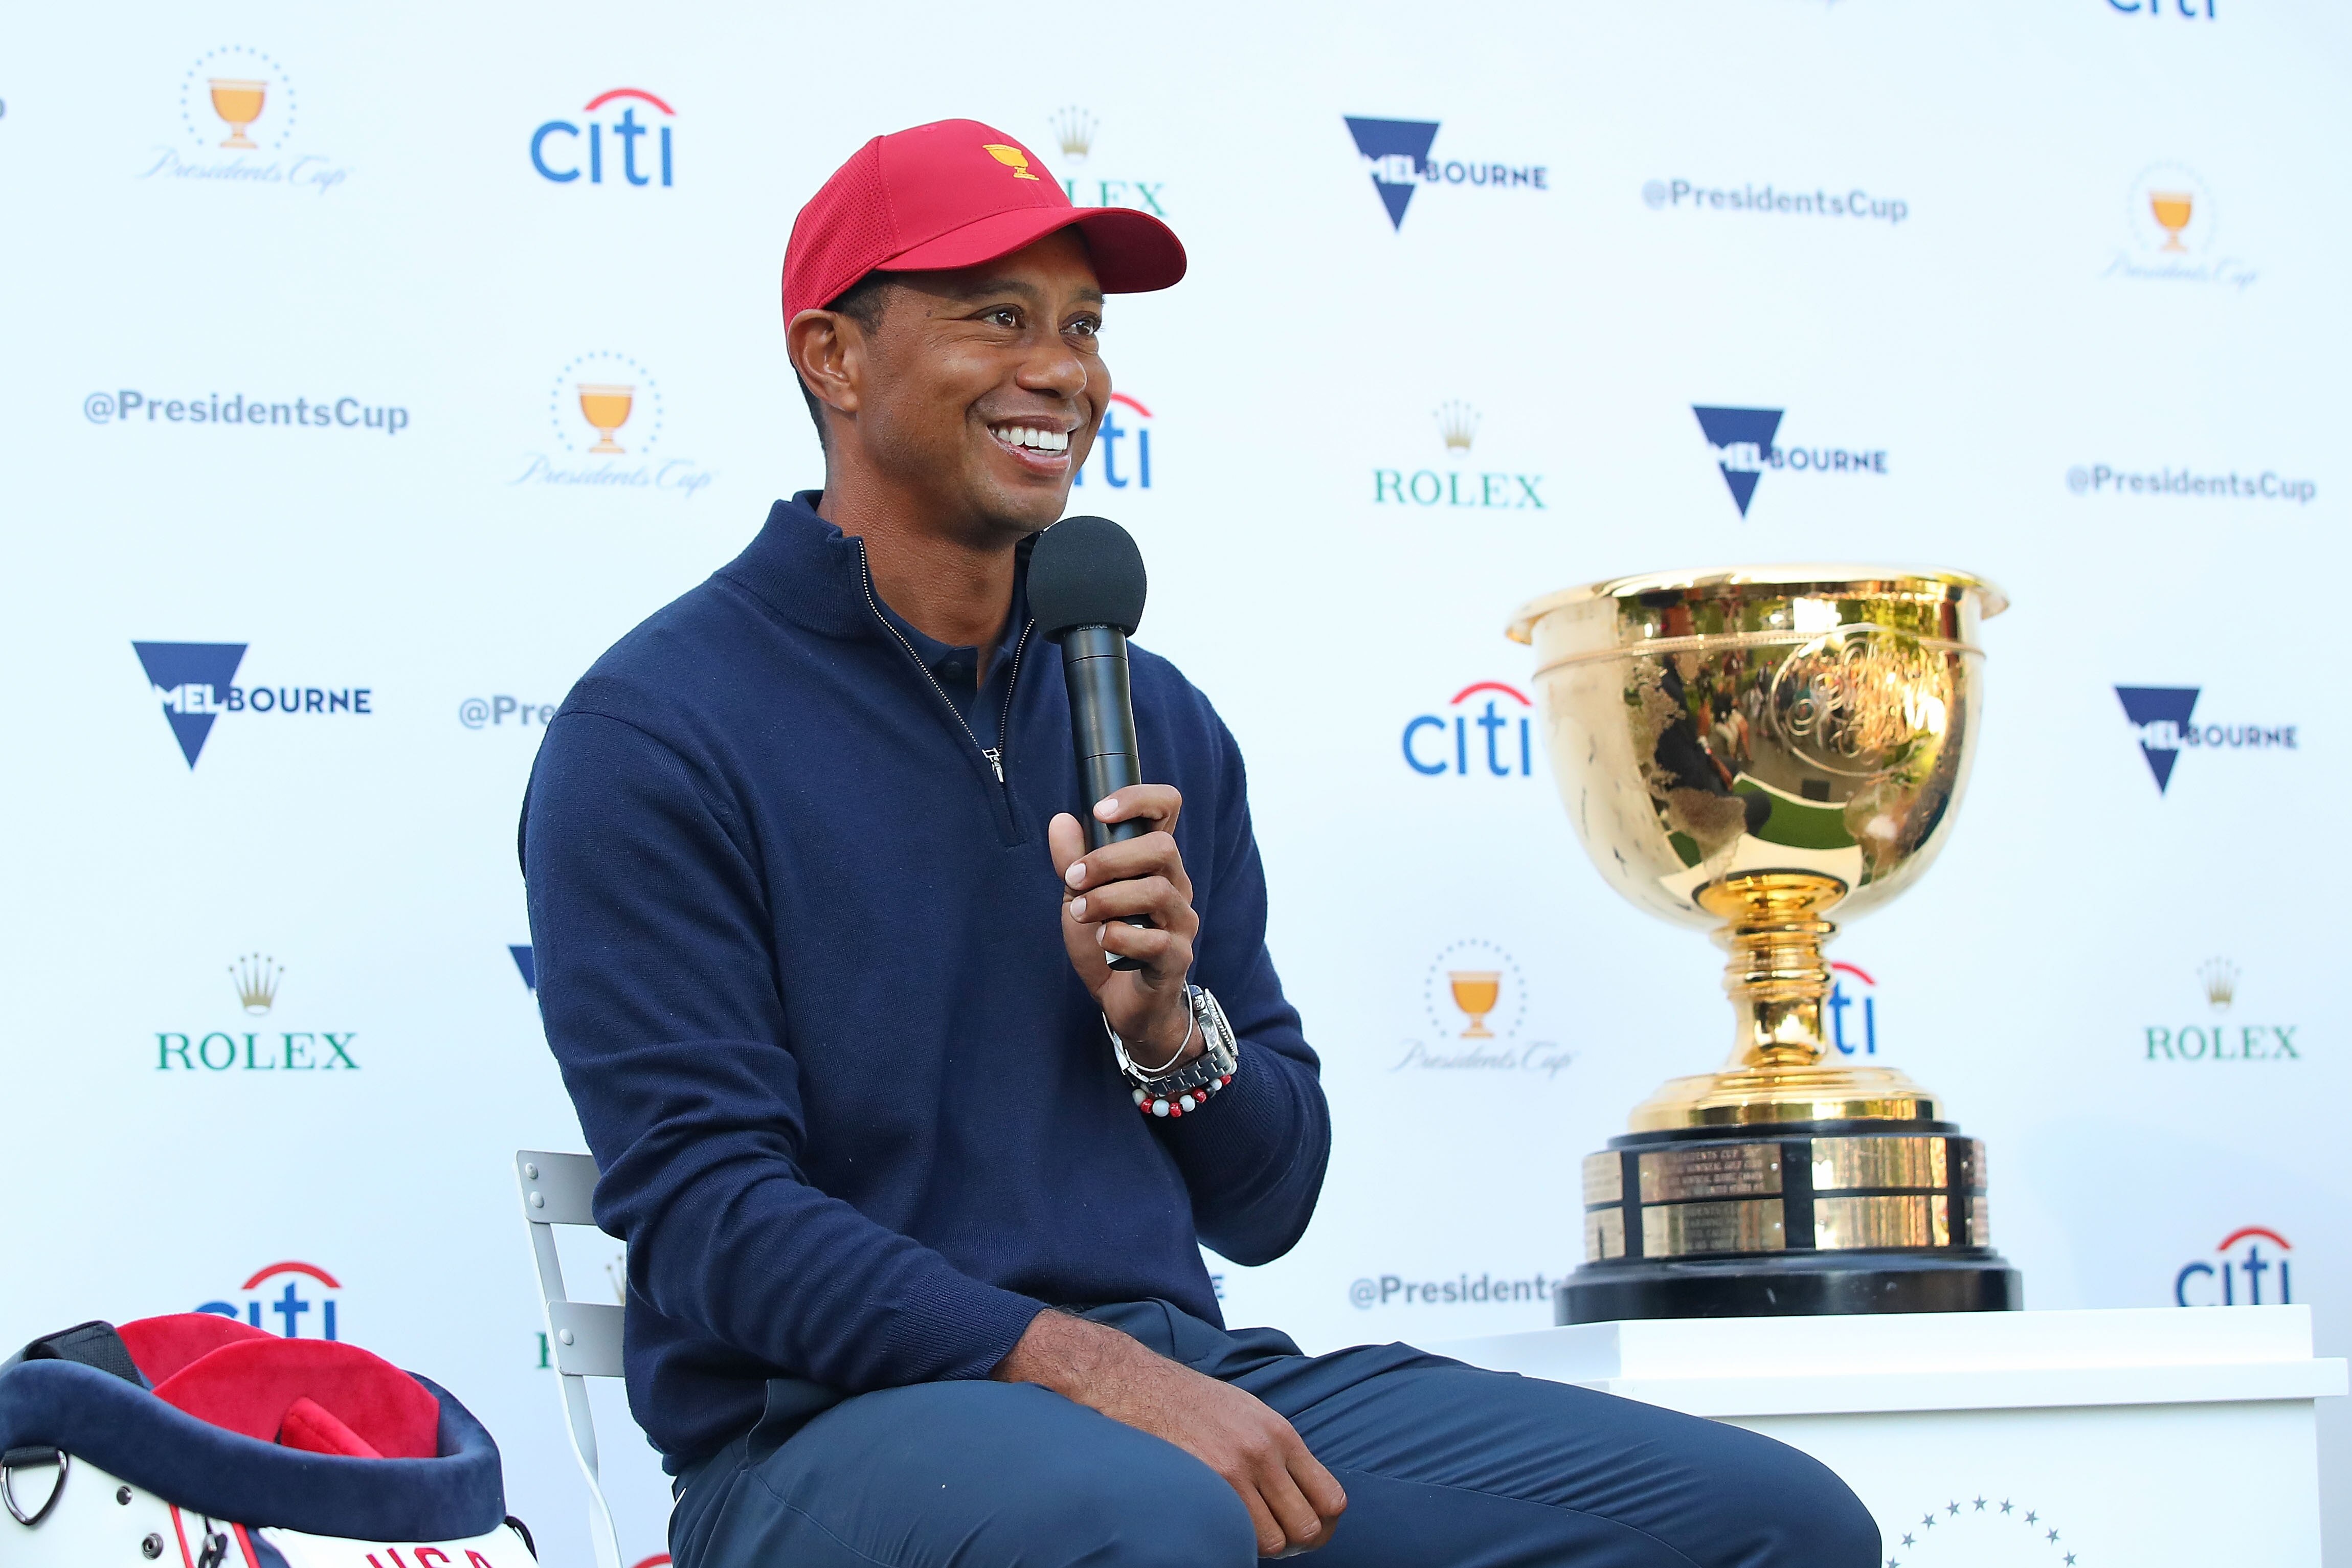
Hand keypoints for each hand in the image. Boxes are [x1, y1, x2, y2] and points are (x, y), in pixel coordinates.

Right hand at [995, 1311, 1345, 1555]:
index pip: (1333, 1498)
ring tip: (1240, 1531)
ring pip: (1275, 1542)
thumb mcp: (1244, 1412)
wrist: (1131, 1381)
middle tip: (1269, 1537)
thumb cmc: (1183, 1399)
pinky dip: (1234, 1541)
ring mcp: (1236, 1468)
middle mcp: (1265, 1451)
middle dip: (1294, 1542)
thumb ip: (1274, 1449)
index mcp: (1280, 1433)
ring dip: (1261, 1545)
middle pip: (1309, 1528)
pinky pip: (1238, 1536)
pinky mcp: (1206, 1482)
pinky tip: (1218, 1525)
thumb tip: (1295, 1491)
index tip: (1303, 1529)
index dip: (1323, 1525)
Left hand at [1048, 786, 1198, 1066]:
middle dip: (1110, 859)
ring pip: (1157, 892)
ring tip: (1079, 913)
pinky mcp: (1176, 957)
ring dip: (1107, 899)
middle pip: (1163, 848)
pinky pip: (1154, 941)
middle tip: (1074, 878)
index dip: (1139, 799)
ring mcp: (1180, 922)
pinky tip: (1101, 941)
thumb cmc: (1106, 941)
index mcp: (1154, 862)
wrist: (1121, 1001)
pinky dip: (1119, 938)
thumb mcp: (1080, 896)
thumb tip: (1061, 820)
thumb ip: (1072, 860)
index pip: (1168, 808)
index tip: (1101, 812)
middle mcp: (1176, 885)